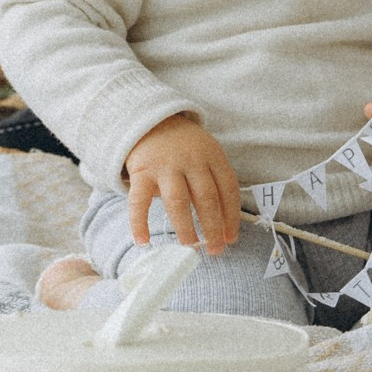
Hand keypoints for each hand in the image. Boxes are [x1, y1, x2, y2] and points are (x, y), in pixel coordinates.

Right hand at [122, 113, 239, 252]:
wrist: (150, 122)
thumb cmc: (184, 147)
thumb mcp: (206, 154)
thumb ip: (213, 181)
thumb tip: (222, 225)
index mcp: (213, 156)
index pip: (228, 189)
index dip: (231, 216)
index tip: (231, 238)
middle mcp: (191, 160)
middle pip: (207, 198)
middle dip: (213, 227)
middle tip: (215, 249)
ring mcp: (166, 166)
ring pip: (178, 202)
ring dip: (186, 227)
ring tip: (190, 246)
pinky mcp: (142, 172)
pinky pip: (139, 201)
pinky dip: (139, 222)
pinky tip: (143, 241)